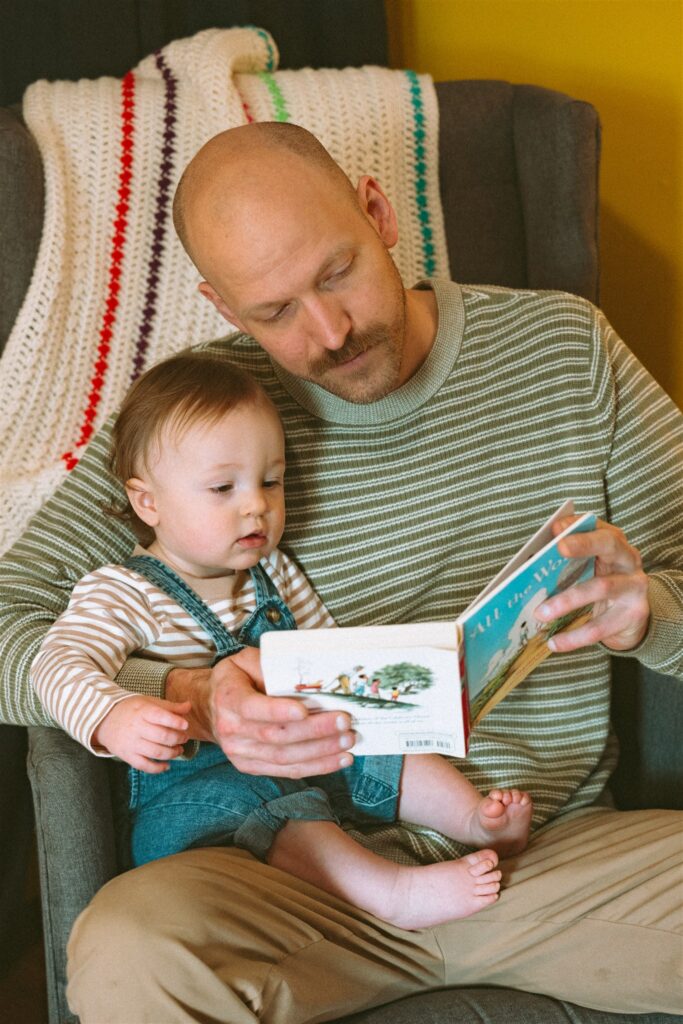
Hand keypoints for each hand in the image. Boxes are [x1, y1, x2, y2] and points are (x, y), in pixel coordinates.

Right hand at [94, 696, 190, 771]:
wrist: (104, 720)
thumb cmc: (132, 710)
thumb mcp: (149, 702)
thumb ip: (169, 707)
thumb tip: (188, 706)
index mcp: (143, 712)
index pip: (160, 716)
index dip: (175, 722)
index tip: (185, 725)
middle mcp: (136, 728)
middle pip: (162, 736)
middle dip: (178, 738)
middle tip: (185, 738)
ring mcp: (131, 743)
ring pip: (156, 752)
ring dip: (172, 753)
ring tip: (179, 750)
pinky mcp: (127, 756)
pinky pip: (144, 765)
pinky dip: (157, 768)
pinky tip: (167, 765)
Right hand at [166, 647, 354, 777]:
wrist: (209, 708)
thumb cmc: (234, 679)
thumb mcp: (244, 660)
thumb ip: (267, 664)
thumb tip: (301, 674)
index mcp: (228, 699)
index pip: (252, 708)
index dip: (278, 711)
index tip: (304, 710)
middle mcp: (232, 730)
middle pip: (276, 736)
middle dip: (314, 731)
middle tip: (344, 722)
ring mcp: (241, 753)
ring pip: (284, 757)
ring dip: (321, 752)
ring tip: (348, 741)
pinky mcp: (252, 767)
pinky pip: (287, 770)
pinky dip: (316, 767)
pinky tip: (339, 759)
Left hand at [535, 516, 649, 652]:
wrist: (633, 616)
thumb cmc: (600, 582)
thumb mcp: (587, 566)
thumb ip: (566, 559)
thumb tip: (531, 561)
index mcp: (613, 542)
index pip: (597, 526)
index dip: (578, 526)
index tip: (556, 527)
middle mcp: (628, 559)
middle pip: (609, 545)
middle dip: (583, 544)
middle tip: (557, 548)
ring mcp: (633, 586)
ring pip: (601, 588)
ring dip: (567, 600)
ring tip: (540, 613)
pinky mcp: (633, 614)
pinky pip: (600, 627)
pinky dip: (574, 637)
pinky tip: (553, 642)